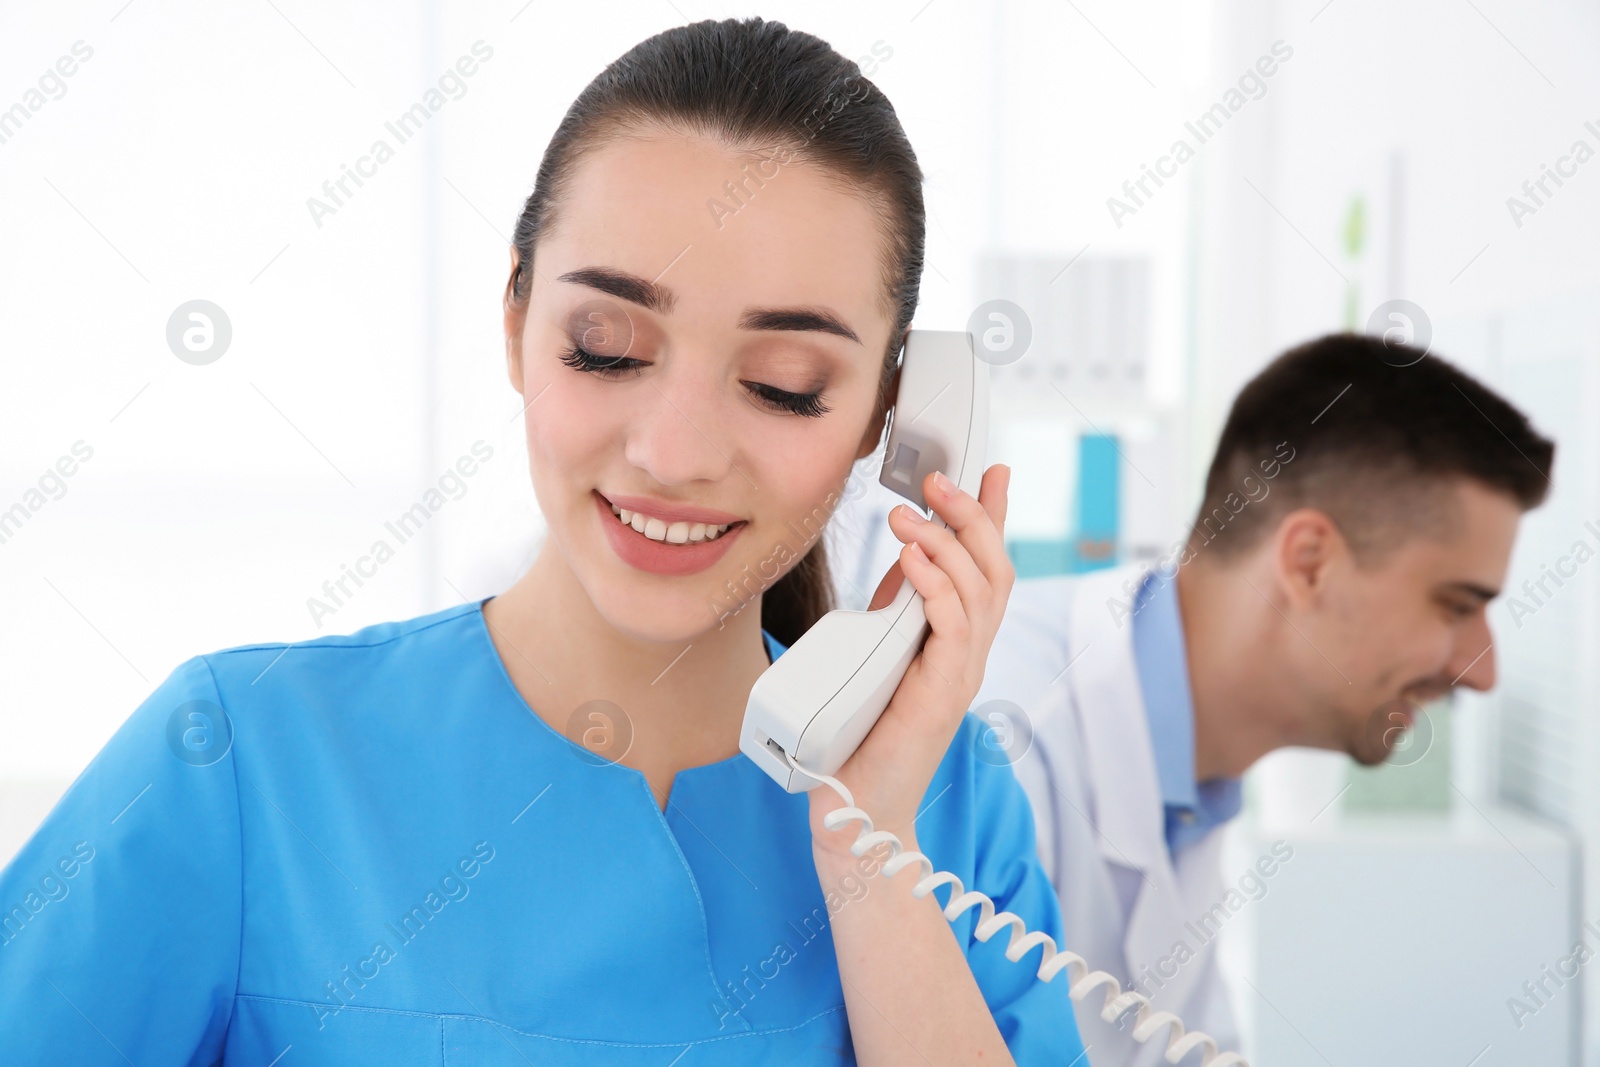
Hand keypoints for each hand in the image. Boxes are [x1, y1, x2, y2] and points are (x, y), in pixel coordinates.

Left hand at [808, 463, 1013, 861]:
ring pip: (980, 593)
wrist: (855, 810)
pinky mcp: (941, 697)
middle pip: (996, 571)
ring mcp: (960, 677)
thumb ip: (897, 610)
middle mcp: (969, 656)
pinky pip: (954, 631)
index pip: (989, 569)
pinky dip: (937, 589)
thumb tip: (901, 559)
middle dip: (972, 517)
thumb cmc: (863, 737)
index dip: (994, 519)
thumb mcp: (880, 652)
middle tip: (938, 482)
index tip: (994, 471)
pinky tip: (913, 562)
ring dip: (946, 544)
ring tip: (910, 516)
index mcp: (958, 642)